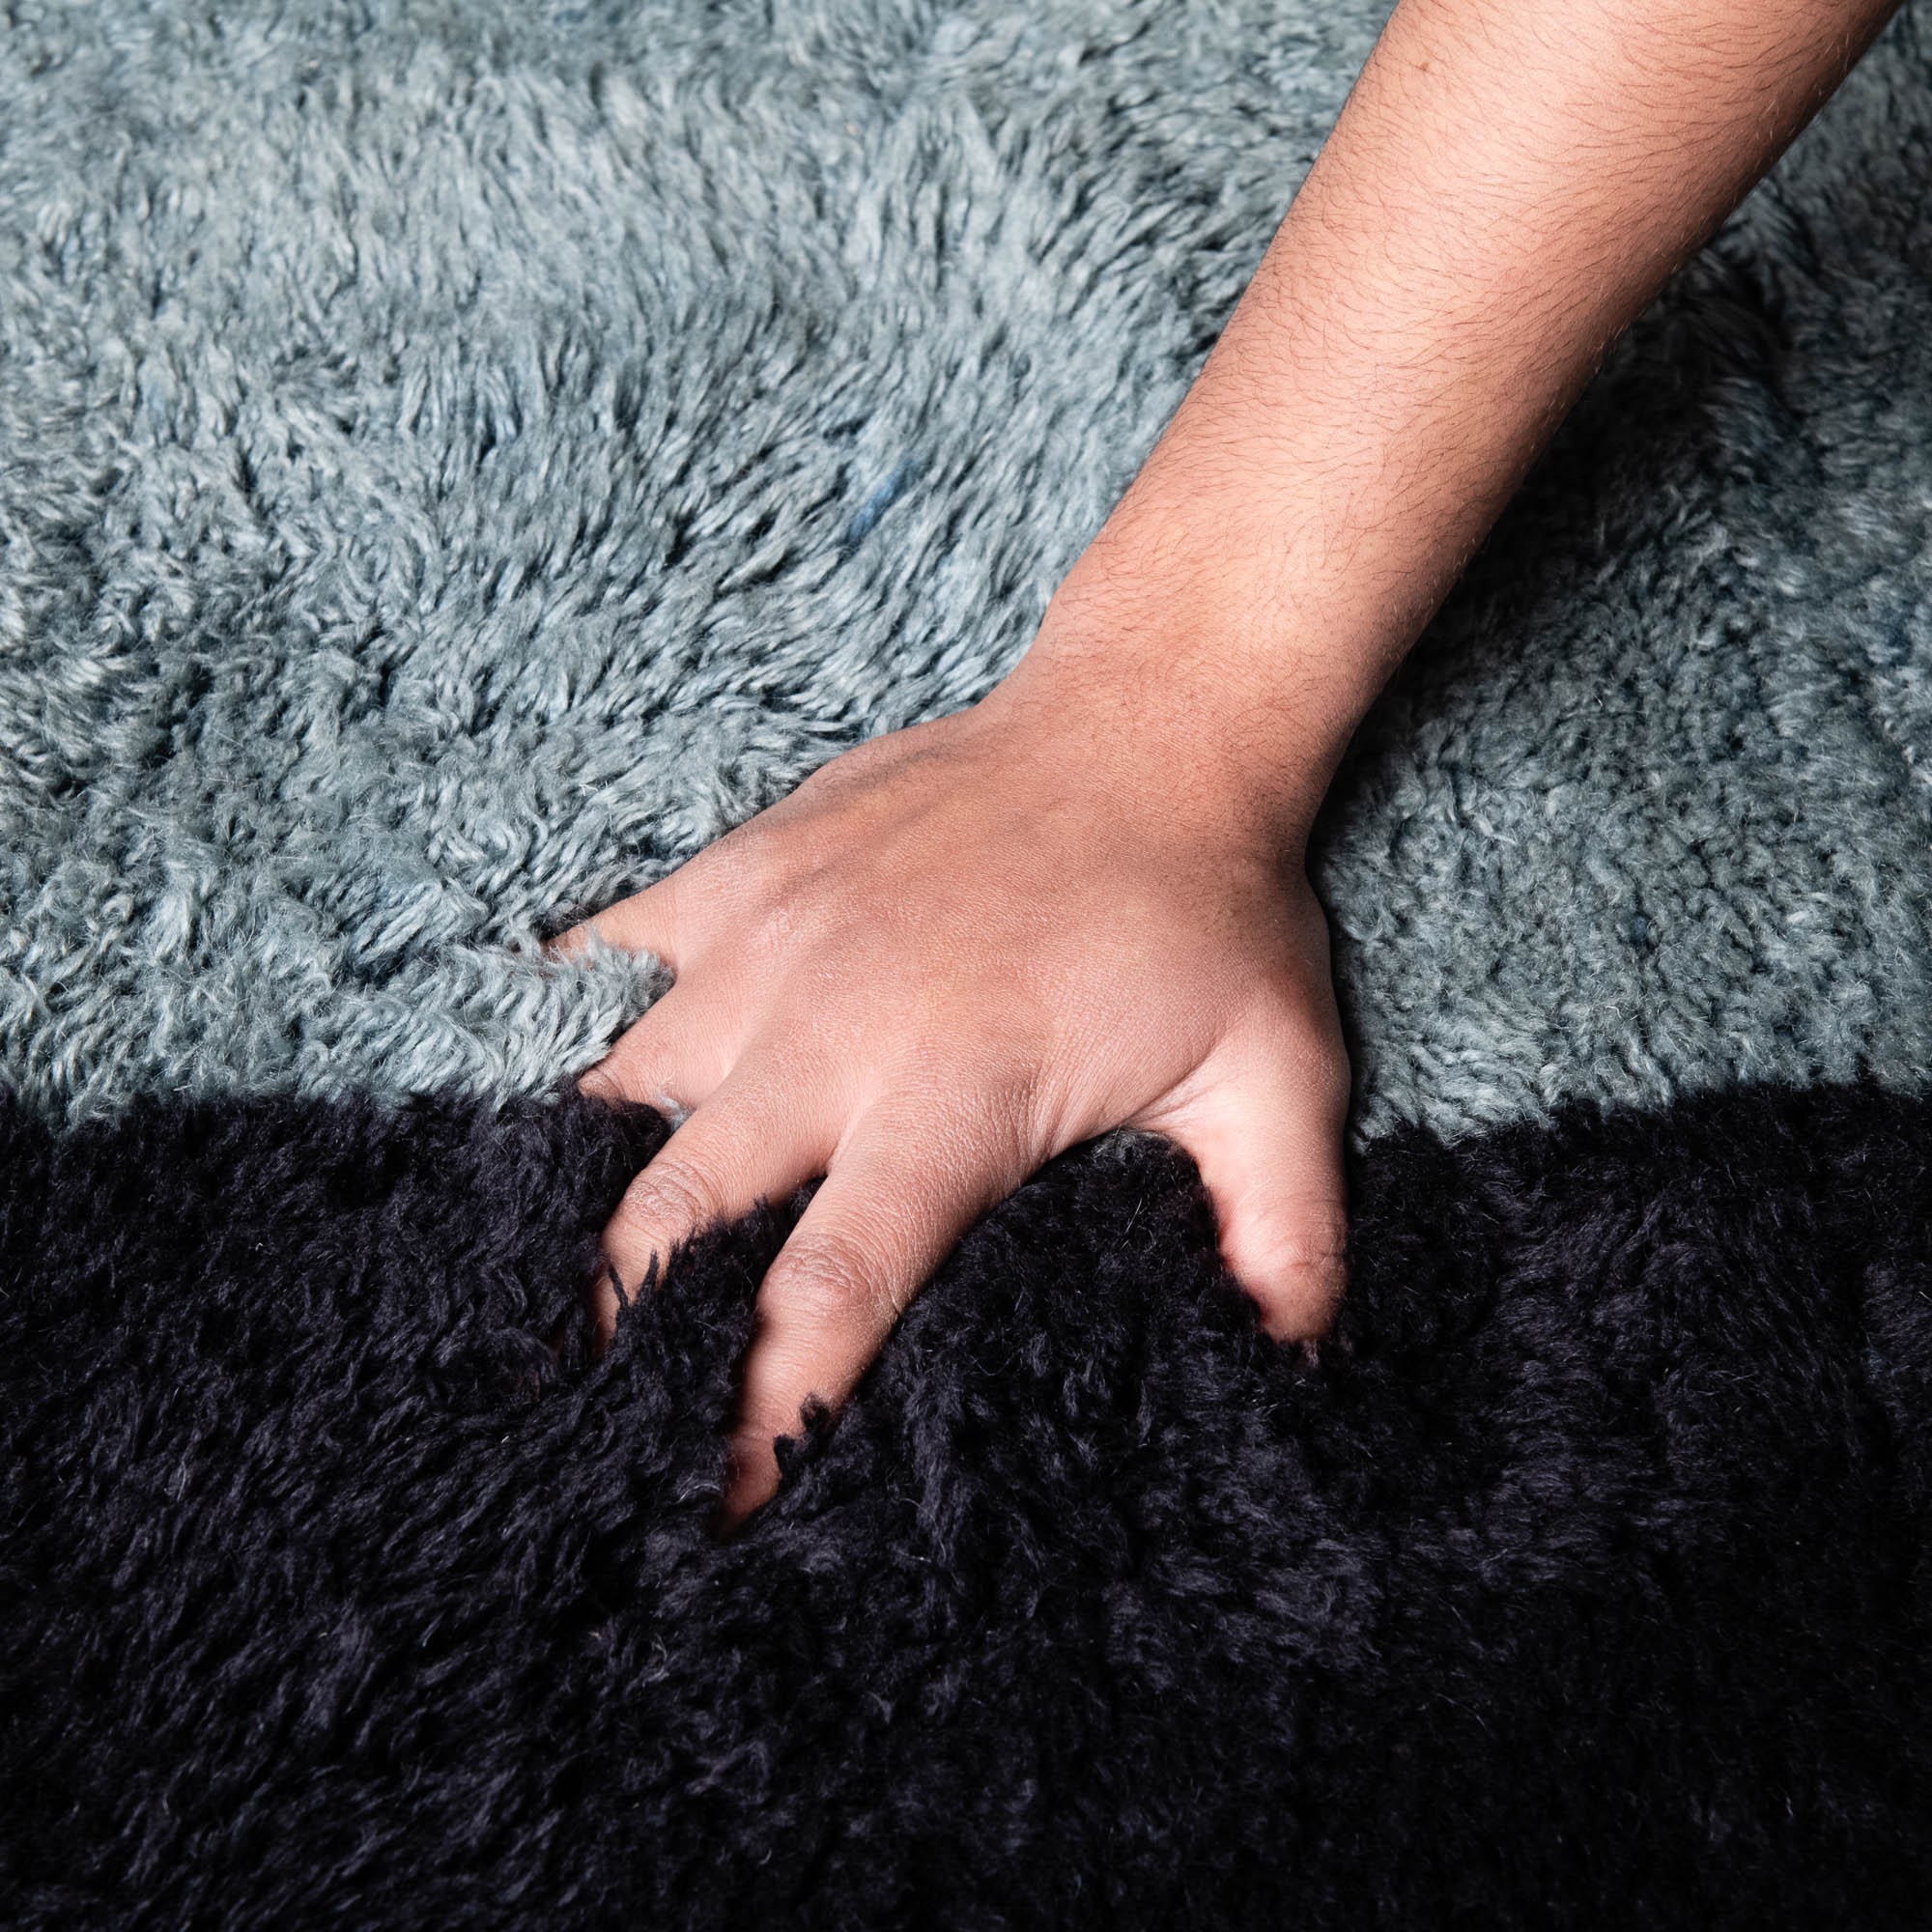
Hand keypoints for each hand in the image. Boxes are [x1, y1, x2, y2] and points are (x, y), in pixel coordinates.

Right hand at [562, 653, 1350, 1524]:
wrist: (1147, 726)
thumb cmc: (1206, 905)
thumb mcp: (1275, 1074)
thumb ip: (1281, 1228)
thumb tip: (1292, 1361)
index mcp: (953, 1095)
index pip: (831, 1284)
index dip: (769, 1408)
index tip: (729, 1502)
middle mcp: (832, 1026)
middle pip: (677, 1207)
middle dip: (626, 1323)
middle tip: (596, 1405)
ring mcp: (772, 938)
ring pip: (622, 1088)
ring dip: (591, 1185)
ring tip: (562, 1265)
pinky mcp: (744, 868)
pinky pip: (613, 948)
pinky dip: (574, 1015)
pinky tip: (553, 1068)